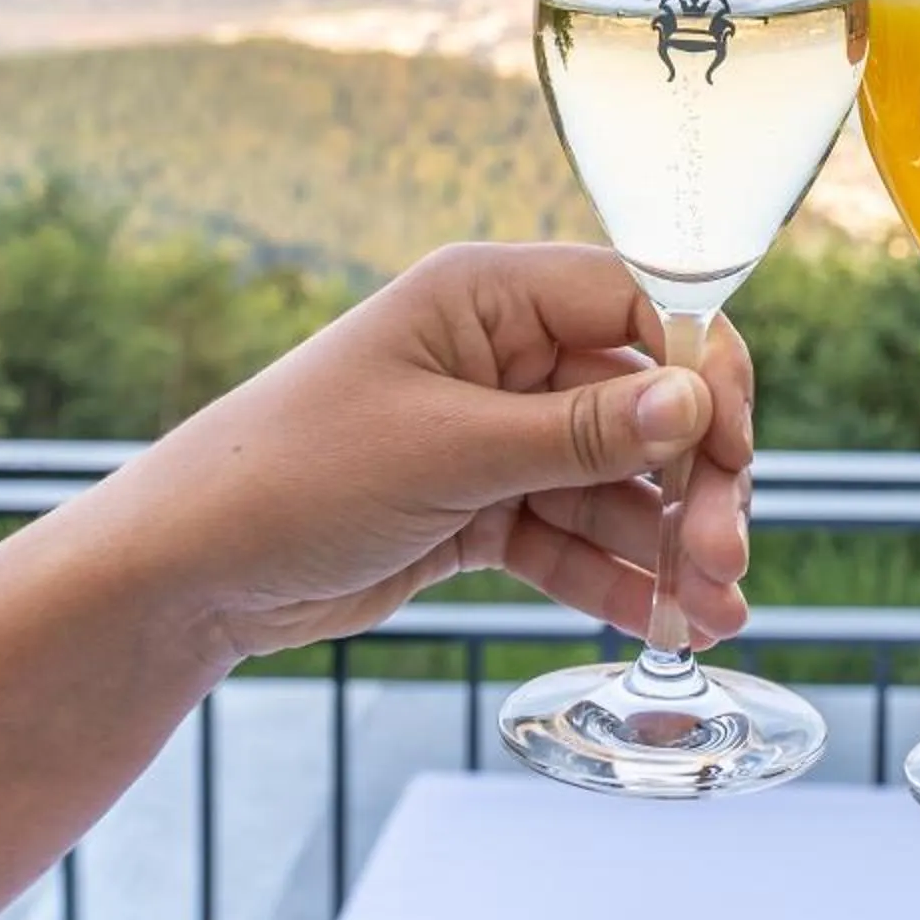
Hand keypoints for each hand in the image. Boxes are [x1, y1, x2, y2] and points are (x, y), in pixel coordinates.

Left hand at [112, 243, 752, 661]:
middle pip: (641, 403)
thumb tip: (695, 401)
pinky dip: (620, 578)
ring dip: (669, 542)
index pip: (638, 305)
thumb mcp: (446, 451)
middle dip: (692, 478)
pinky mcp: (481, 508)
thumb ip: (578, 434)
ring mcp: (493, 435)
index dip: (701, 370)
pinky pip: (573, 536)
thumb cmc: (292, 475)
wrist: (187, 573)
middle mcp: (502, 354)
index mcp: (488, 295)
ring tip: (717, 613)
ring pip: (615, 482)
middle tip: (726, 553)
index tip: (733, 449)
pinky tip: (669, 623)